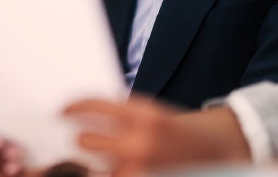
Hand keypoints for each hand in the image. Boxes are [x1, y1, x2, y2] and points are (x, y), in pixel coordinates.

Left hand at [63, 97, 248, 176]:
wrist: (215, 153)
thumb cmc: (180, 133)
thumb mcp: (155, 114)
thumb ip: (122, 115)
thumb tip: (80, 116)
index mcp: (146, 115)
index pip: (95, 106)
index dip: (74, 107)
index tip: (62, 110)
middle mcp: (140, 142)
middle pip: (84, 140)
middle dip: (84, 138)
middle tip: (84, 136)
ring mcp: (137, 168)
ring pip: (94, 166)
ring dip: (97, 162)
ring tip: (113, 157)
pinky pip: (108, 176)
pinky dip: (111, 172)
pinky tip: (122, 166)